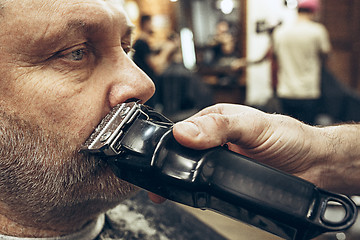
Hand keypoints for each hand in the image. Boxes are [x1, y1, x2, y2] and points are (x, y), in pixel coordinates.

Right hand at [172, 104, 326, 186]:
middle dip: (174, 163)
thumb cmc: (290, 138)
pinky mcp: (228, 175)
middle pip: (186, 149)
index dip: (173, 143)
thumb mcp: (253, 126)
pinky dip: (199, 187)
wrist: (314, 165)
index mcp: (217, 118)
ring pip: (194, 166)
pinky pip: (207, 182)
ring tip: (173, 188)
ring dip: (185, 176)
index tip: (163, 158)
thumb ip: (220, 126)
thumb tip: (186, 132)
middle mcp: (217, 137)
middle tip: (164, 180)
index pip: (184, 128)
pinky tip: (196, 191)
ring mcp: (222, 157)